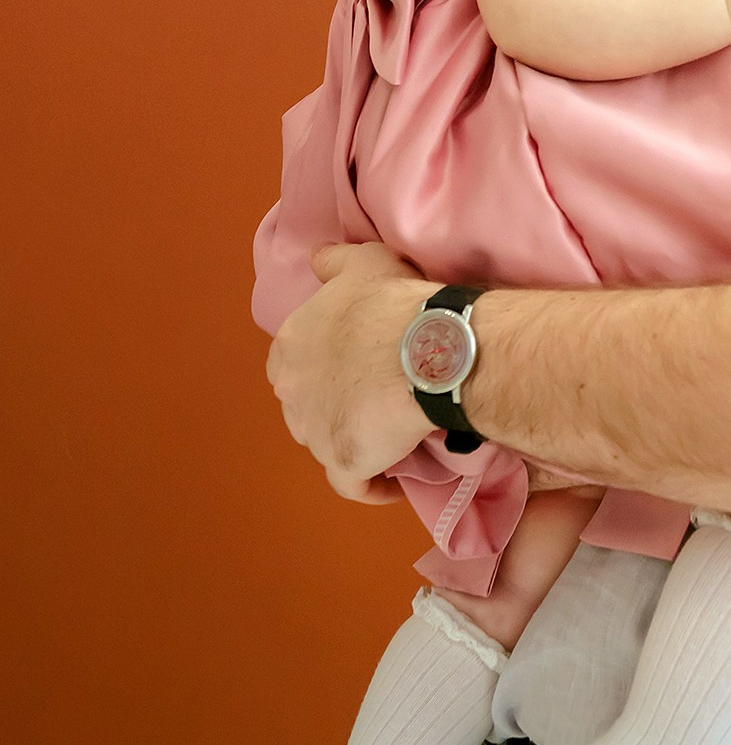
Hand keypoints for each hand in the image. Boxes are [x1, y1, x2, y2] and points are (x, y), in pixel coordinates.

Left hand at [267, 243, 434, 502]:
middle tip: (374, 398)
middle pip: (305, 406)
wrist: (427, 348)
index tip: (353, 365)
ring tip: (388, 435)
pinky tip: (391, 481)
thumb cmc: (393, 303)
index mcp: (290, 345)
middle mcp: (291, 390)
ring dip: (350, 441)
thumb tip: (315, 258)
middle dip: (332, 405)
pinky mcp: (342, 462)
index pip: (292, 364)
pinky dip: (370, 485)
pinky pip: (352, 485)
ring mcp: (313, 431)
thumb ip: (333, 262)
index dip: (322, 366)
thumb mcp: (363, 262)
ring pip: (325, 444)